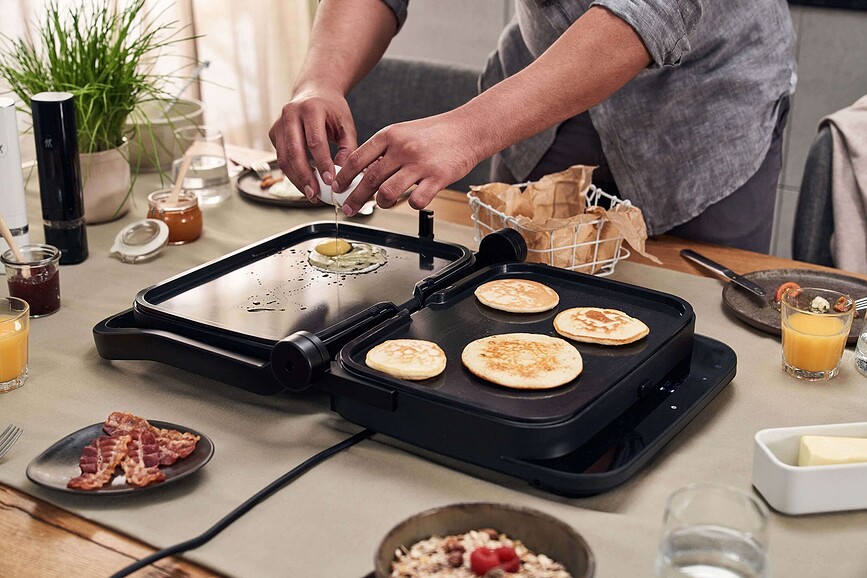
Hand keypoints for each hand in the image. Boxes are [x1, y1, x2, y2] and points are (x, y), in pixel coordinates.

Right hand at [268, 86, 357, 200]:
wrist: (315, 91)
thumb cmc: (333, 110)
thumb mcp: (346, 125)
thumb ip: (348, 149)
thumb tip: (342, 175)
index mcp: (311, 108)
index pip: (315, 140)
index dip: (322, 163)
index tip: (330, 181)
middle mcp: (290, 114)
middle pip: (294, 151)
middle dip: (305, 176)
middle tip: (315, 194)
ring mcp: (279, 123)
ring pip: (283, 158)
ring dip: (296, 179)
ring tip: (310, 193)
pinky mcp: (273, 133)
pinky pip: (280, 158)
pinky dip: (291, 173)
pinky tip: (303, 182)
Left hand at [332, 111, 482, 215]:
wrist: (467, 129)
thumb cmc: (434, 133)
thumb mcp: (402, 133)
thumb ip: (383, 151)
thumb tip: (362, 172)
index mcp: (389, 135)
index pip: (357, 159)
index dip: (344, 177)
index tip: (338, 188)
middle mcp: (401, 149)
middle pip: (368, 179)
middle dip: (354, 198)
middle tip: (349, 208)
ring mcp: (419, 164)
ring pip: (388, 192)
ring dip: (381, 203)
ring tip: (384, 203)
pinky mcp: (437, 178)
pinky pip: (416, 201)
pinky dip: (411, 205)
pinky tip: (413, 200)